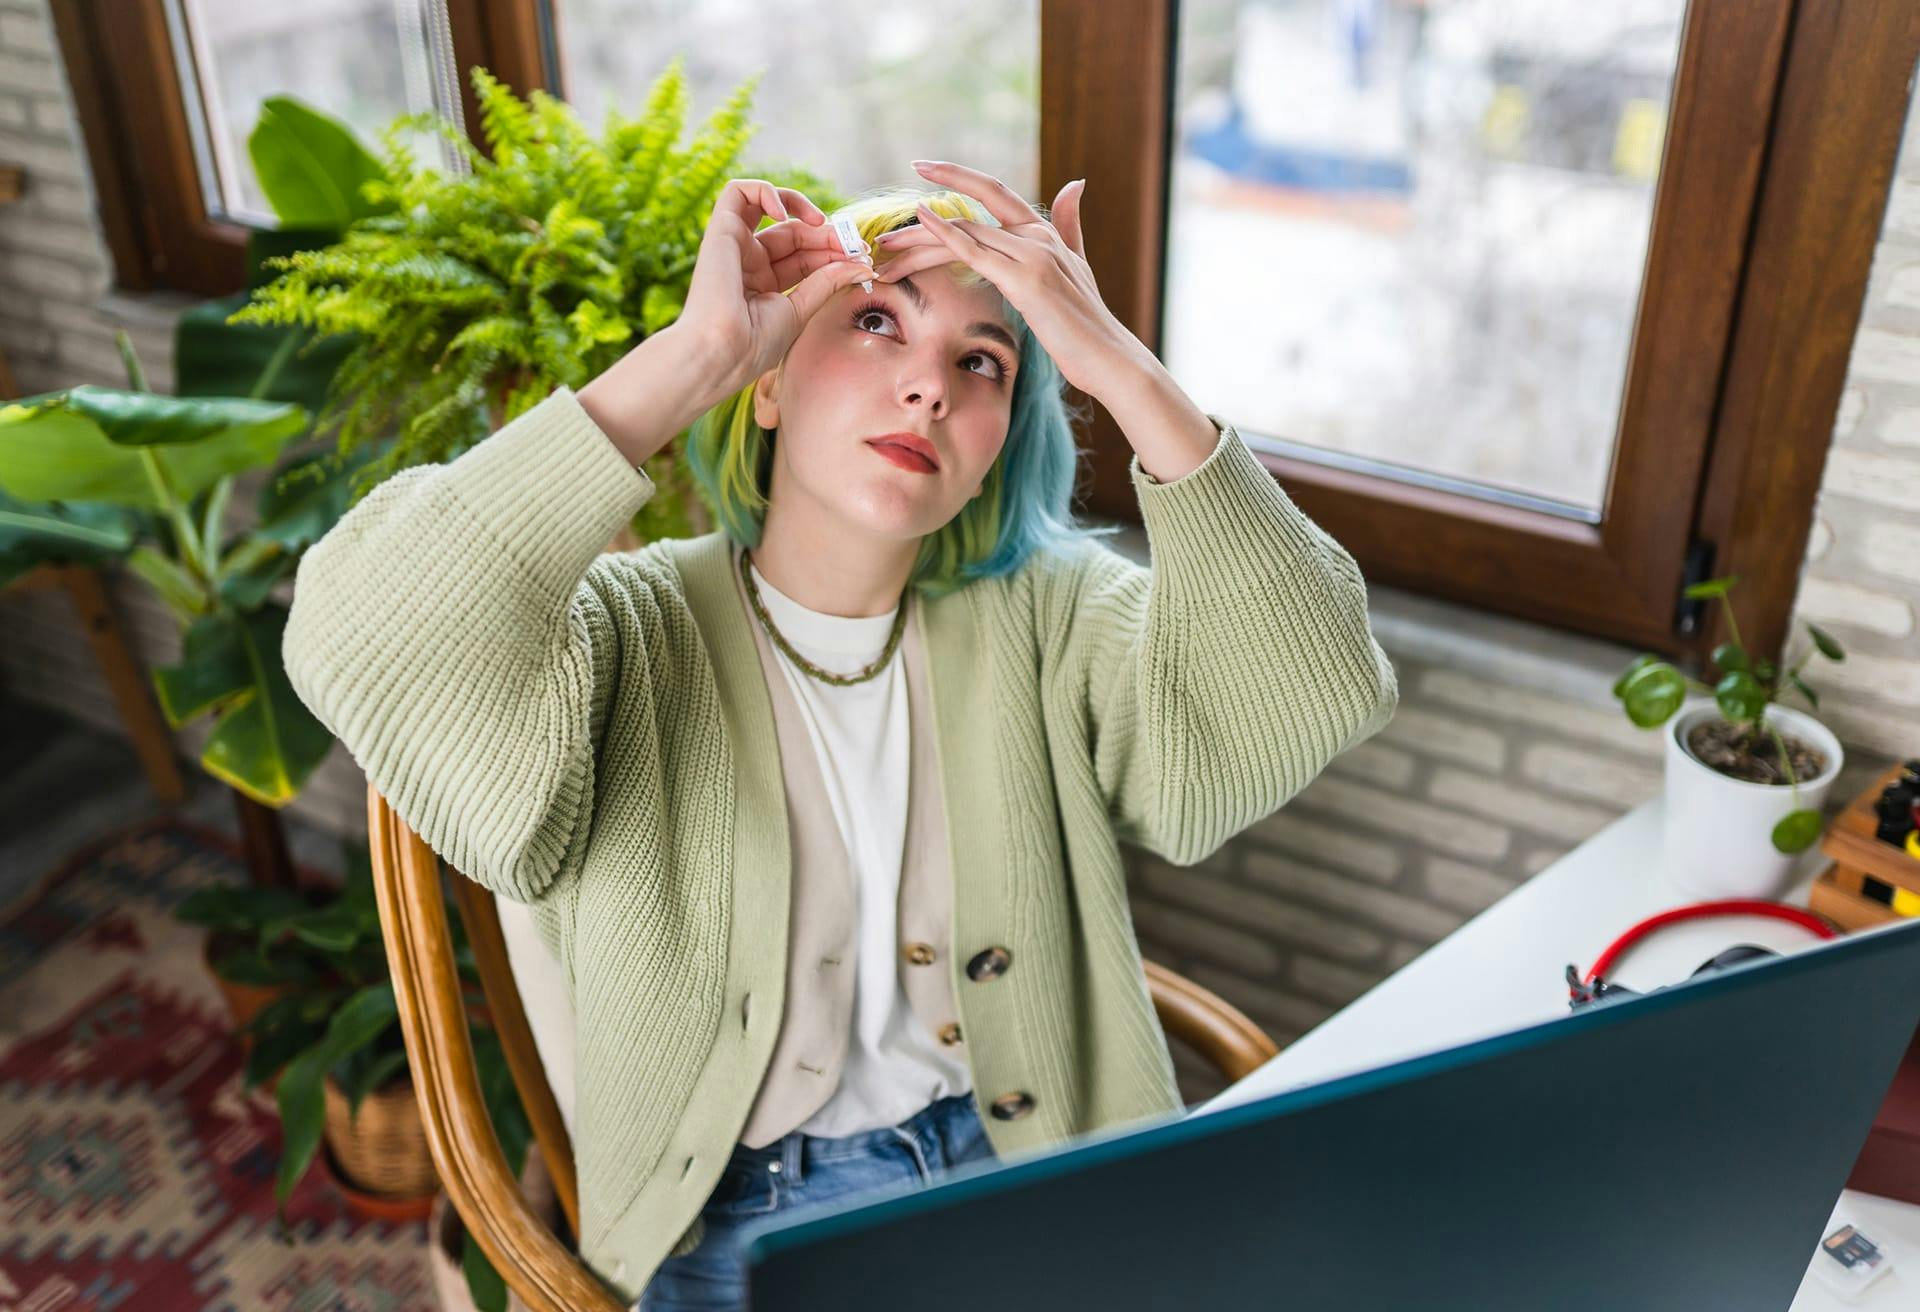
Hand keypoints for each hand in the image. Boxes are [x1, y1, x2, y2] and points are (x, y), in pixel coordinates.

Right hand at [676, 178, 876, 399]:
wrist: (721, 353)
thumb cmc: (754, 344)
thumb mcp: (801, 310)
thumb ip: (828, 282)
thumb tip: (863, 266)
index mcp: (765, 284)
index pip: (806, 255)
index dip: (835, 251)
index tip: (862, 260)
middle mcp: (749, 262)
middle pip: (795, 232)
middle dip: (828, 234)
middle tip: (854, 244)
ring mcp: (734, 246)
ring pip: (771, 208)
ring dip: (802, 207)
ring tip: (823, 223)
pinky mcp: (720, 231)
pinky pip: (738, 192)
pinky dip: (765, 190)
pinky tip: (786, 213)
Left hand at [871, 161, 1146, 398]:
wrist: (1110, 358)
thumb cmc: (1088, 324)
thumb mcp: (1078, 267)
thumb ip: (1070, 225)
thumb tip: (1075, 183)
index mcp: (1044, 232)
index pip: (993, 192)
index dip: (956, 176)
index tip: (922, 168)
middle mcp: (1037, 235)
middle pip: (969, 216)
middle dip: (921, 223)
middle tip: (882, 234)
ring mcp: (1033, 254)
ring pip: (964, 235)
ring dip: (919, 242)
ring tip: (884, 252)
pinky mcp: (1025, 279)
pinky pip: (976, 251)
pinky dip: (946, 235)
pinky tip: (921, 223)